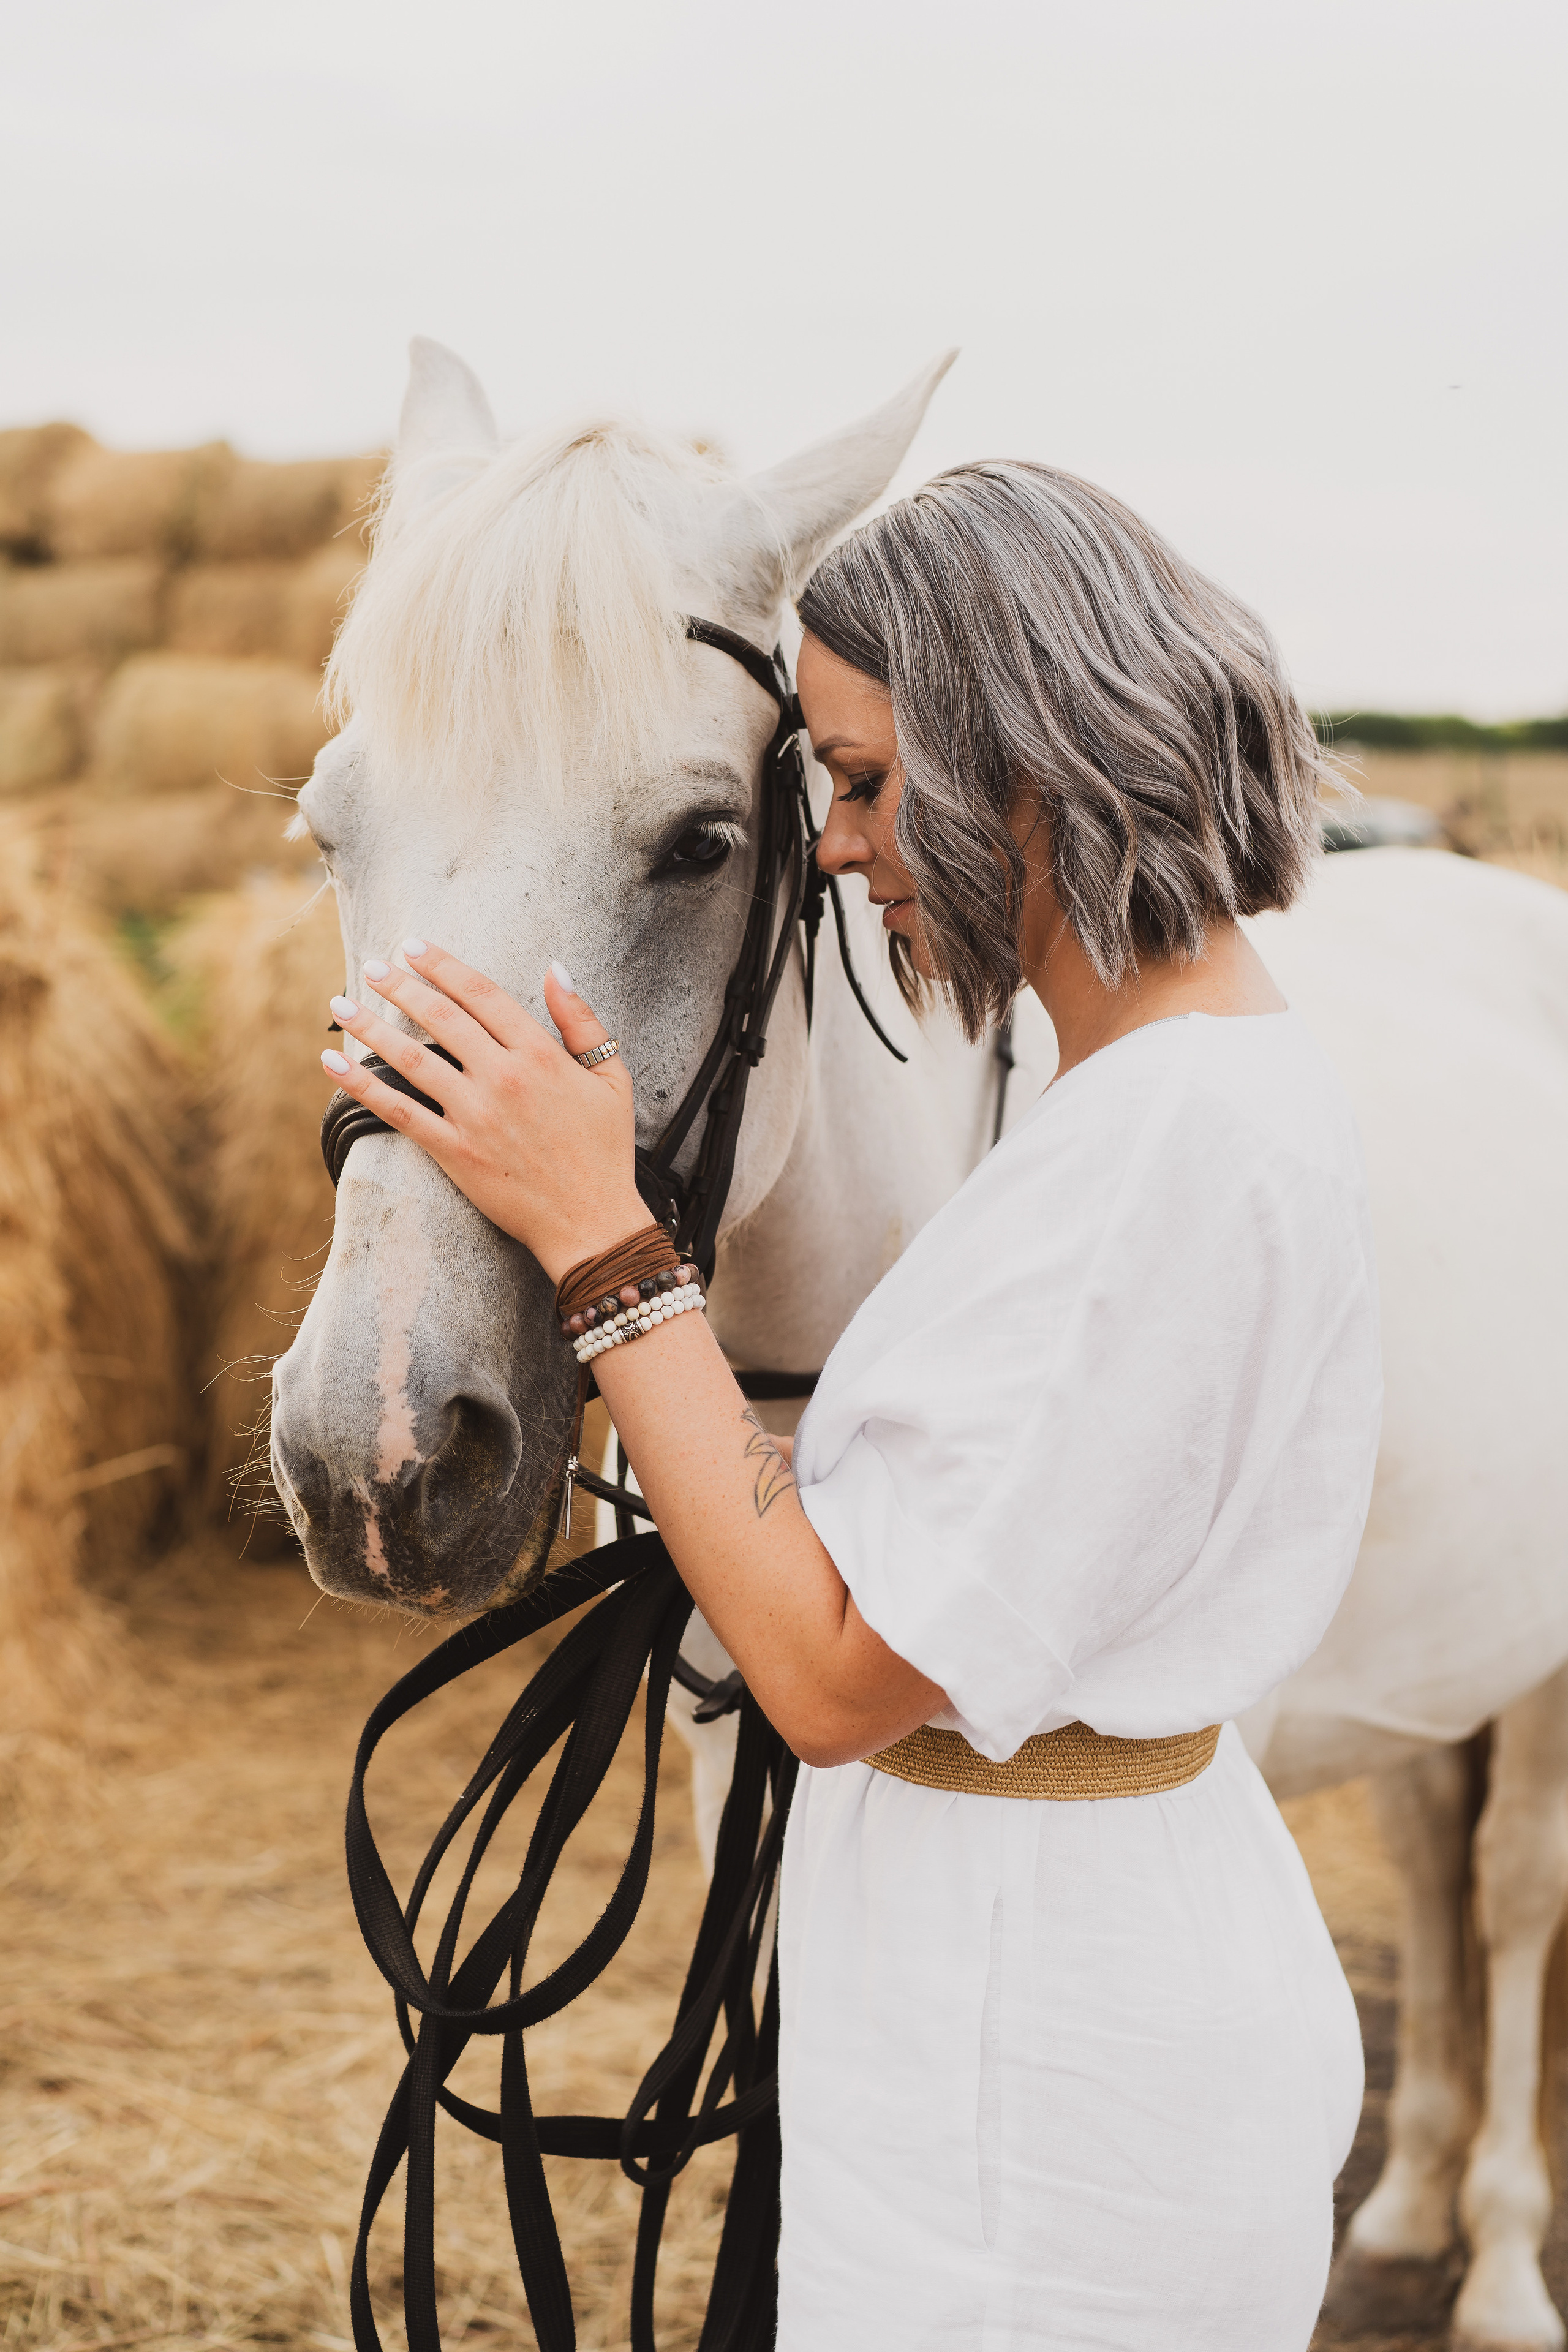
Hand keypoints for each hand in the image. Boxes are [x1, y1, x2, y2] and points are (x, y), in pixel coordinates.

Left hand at [321, 942, 647, 1281]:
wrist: (591, 1221)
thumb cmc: (604, 1151)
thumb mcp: (612, 1078)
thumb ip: (582, 1021)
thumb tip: (555, 968)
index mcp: (541, 1054)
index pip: (482, 995)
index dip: (444, 966)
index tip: (414, 948)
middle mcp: (503, 1078)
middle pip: (441, 1018)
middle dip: (401, 986)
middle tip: (374, 966)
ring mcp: (475, 1115)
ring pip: (411, 1059)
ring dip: (370, 1027)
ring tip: (342, 1004)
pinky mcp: (454, 1152)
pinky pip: (399, 1112)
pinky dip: (361, 1086)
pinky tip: (333, 1065)